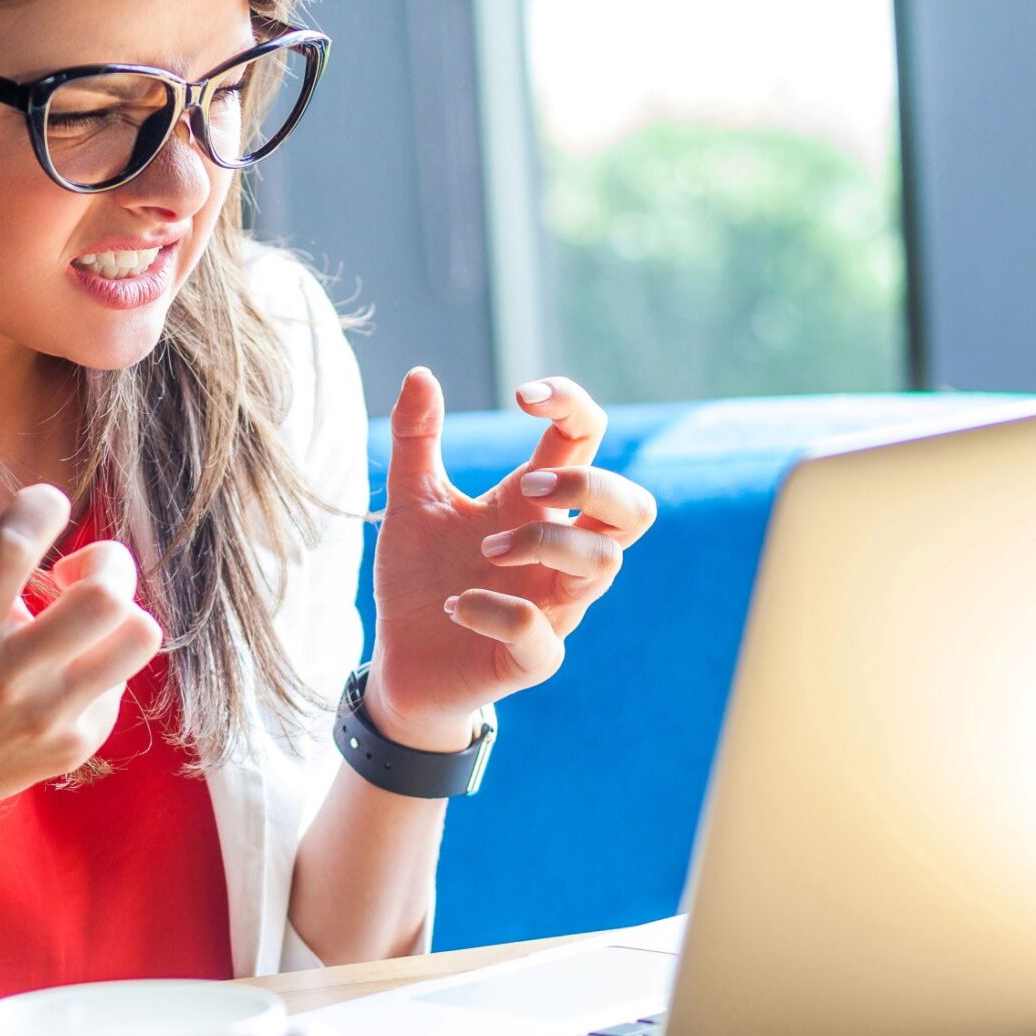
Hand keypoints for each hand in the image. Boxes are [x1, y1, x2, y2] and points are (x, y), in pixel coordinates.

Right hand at [0, 483, 161, 964]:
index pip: (20, 540)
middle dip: (105, 560)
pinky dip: (98, 661)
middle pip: (104, 595)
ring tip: (85, 616)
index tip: (38, 508)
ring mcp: (48, 713)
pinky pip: (121, 680)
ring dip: (120, 611)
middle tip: (77, 570)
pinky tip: (61, 667)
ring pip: (136, 637)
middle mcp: (8, 672)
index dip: (43, 504)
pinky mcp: (76, 743)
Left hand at [364, 370, 656, 751]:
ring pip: (605, 563)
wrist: (400, 663)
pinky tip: (455, 605)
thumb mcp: (410, 501)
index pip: (588, 440)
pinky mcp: (534, 657)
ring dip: (543, 541)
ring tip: (484, 550)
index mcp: (534, 505)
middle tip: (525, 485)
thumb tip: (421, 372)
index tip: (524, 395)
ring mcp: (555, 605)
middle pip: (635, 507)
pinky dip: (498, 610)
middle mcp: (558, 552)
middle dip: (590, 482)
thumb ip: (417, 440)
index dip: (572, 404)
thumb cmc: (421, 579)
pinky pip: (543, 632)